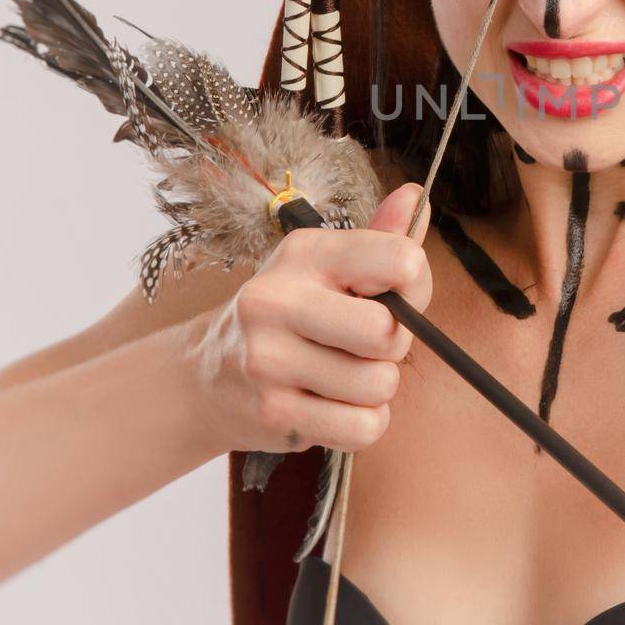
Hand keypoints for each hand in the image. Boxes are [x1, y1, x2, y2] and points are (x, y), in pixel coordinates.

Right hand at [189, 184, 431, 458]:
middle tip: (364, 346)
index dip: (416, 287)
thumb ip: (380, 239)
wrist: (208, 375)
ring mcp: (269, 358)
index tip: (394, 298)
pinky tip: (331, 405)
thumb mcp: (326, 266)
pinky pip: (362, 428)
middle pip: (387, 332)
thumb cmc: (289, 316)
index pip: (400, 260)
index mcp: (305, 253)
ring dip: (374, 390)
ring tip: (341, 375)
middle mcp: (278, 299)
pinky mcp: (272, 411)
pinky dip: (360, 424)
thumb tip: (416, 195)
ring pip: (379, 385)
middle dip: (393, 346)